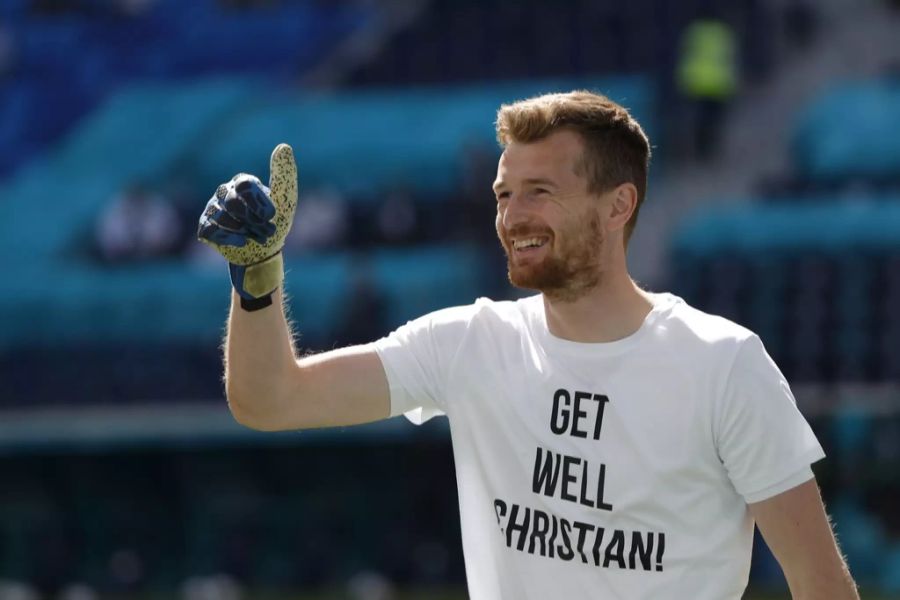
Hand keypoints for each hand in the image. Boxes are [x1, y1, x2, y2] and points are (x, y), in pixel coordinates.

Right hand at [198, 143, 297, 305]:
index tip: (271, 215)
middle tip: (268, 231)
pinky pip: (212, 230)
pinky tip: (242, 242)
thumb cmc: (275, 221)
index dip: (258, 202)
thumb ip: (284, 174)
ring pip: (222, 217)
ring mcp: (213, 208)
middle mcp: (225, 191)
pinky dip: (230, 238)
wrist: (264, 251)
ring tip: (258, 237)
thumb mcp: (286, 198)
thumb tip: (284, 146)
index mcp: (242, 182)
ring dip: (245, 230)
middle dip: (253, 221)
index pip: (244, 186)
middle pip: (233, 203)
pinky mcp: (205, 226)